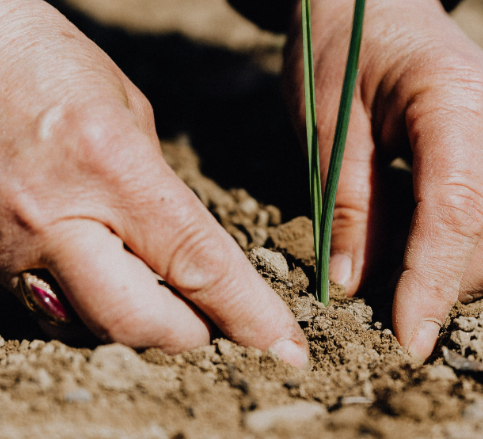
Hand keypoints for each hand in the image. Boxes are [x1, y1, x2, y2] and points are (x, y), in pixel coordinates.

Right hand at [0, 0, 306, 367]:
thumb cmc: (48, 65)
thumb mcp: (129, 114)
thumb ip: (160, 190)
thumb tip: (186, 249)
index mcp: (110, 167)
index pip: (197, 262)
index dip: (248, 313)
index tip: (285, 346)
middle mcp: (55, 219)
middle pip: (138, 322)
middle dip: (191, 334)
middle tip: (216, 324)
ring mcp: (9, 249)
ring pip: (90, 328)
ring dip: (141, 325)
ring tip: (166, 299)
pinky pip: (51, 313)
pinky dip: (92, 311)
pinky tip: (111, 282)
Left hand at [284, 0, 482, 361]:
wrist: (369, 2)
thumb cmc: (341, 47)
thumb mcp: (327, 121)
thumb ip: (348, 204)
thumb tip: (356, 287)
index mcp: (456, 97)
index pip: (461, 209)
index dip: (436, 282)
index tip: (409, 339)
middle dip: (466, 279)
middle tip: (400, 294)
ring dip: (476, 268)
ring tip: (408, 266)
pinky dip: (480, 249)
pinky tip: (428, 241)